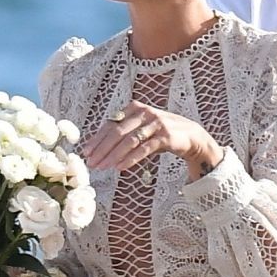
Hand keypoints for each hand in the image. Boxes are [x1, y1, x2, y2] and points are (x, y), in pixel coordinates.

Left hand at [81, 99, 222, 182]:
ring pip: (129, 140)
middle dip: (102, 149)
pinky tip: (121, 168)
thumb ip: (123, 135)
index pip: (110, 124)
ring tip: (103, 167)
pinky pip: (144, 149)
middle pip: (117, 132)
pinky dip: (131, 159)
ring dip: (114, 155)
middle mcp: (143, 112)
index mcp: (134, 108)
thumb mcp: (140, 130)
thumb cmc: (160, 133)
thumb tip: (100, 149)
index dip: (97, 139)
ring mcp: (155, 123)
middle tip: (92, 163)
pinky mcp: (165, 136)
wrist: (190, 135)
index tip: (86, 153)